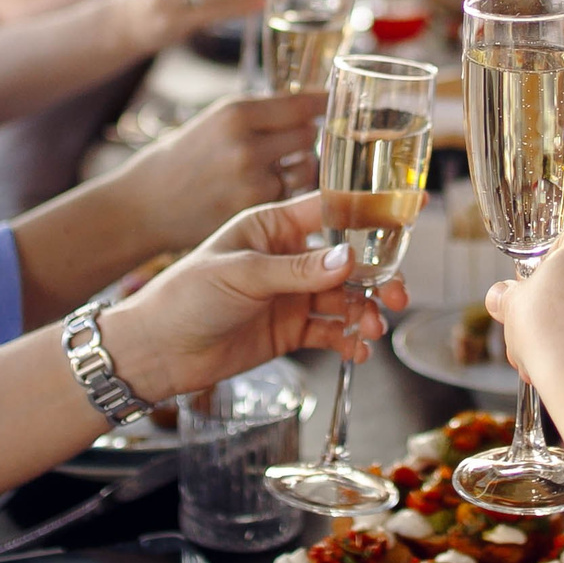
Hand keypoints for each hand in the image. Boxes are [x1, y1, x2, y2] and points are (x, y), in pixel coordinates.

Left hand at [98, 194, 407, 402]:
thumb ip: (298, 269)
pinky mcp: (290, 330)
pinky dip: (348, 340)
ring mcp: (291, 295)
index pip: (330, 210)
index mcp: (272, 226)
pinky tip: (356, 351)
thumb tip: (350, 258)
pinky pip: (331, 331)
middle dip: (376, 277)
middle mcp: (288, 257)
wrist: (156, 352)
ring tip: (371, 330)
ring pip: (345, 298)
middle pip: (348, 260)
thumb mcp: (242, 275)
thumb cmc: (185, 296)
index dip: (369, 213)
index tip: (407, 214)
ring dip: (364, 312)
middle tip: (395, 295)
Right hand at [109, 91, 327, 250]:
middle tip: (291, 143)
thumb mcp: (217, 120)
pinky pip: (293, 195)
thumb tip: (314, 106)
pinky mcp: (255, 210)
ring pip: (308, 167)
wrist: (148, 204)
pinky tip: (266, 190)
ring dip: (301, 166)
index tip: (338, 103)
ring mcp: (253, 181)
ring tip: (276, 168)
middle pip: (309, 135)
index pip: (302, 105)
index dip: (323, 105)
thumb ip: (263, 113)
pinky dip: (288, 192)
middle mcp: (247, 145)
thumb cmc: (187, 156)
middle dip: (305, 138)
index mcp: (236, 113)